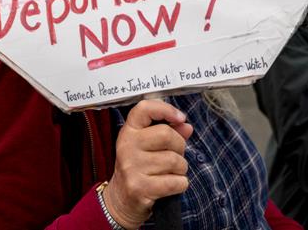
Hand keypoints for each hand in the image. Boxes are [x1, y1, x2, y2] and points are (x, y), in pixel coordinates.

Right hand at [102, 100, 192, 228]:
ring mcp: (131, 167)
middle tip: (175, 156)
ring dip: (181, 169)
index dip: (166, 109)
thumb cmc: (140, 168)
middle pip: (167, 135)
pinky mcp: (139, 187)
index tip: (180, 118)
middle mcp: (127, 146)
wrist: (121, 200)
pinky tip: (171, 185)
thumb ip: (168, 132)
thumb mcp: (148, 146)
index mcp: (129, 131)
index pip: (144, 108)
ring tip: (170, 173)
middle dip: (180, 147)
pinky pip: (175, 182)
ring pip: (175, 161)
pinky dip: (180, 184)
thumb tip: (186, 126)